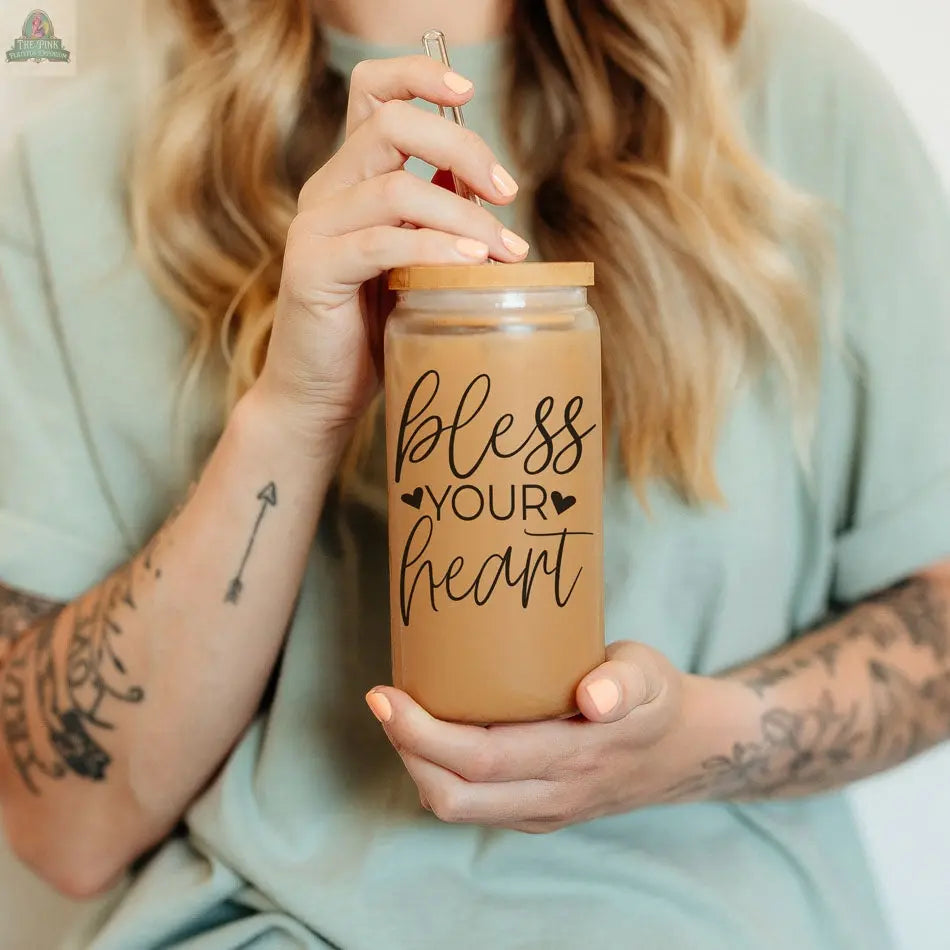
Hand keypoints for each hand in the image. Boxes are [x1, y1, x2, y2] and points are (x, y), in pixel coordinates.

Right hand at [257, 55, 528, 448]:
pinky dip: (435, 249)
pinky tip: (471, 265)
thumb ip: (433, 218)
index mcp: (350, 179)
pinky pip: (381, 242)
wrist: (320, 394)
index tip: (469, 93)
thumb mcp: (412, 263)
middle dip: (463, 148)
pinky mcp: (311, 270)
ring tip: (505, 251)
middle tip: (508, 193)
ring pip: (395, 188)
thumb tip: (481, 184)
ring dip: (464, 216)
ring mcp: (314, 228)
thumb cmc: (371, 332)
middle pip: (391, 125)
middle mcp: (326, 191)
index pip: (373, 92)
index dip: (419, 77)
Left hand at [365, 642, 706, 832]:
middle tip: (384, 700)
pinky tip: (435, 734)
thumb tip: (594, 698)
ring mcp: (543, 811)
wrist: (681, 749)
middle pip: (454, 796)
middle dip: (406, 750)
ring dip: (418, 765)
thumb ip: (625, 682)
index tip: (385, 695)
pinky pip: (474, 804)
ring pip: (458, 807)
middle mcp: (553, 795)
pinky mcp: (536, 812)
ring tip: (402, 715)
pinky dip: (441, 774)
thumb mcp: (649, 674)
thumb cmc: (654, 697)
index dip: (421, 733)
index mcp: (576, 758)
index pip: (481, 760)